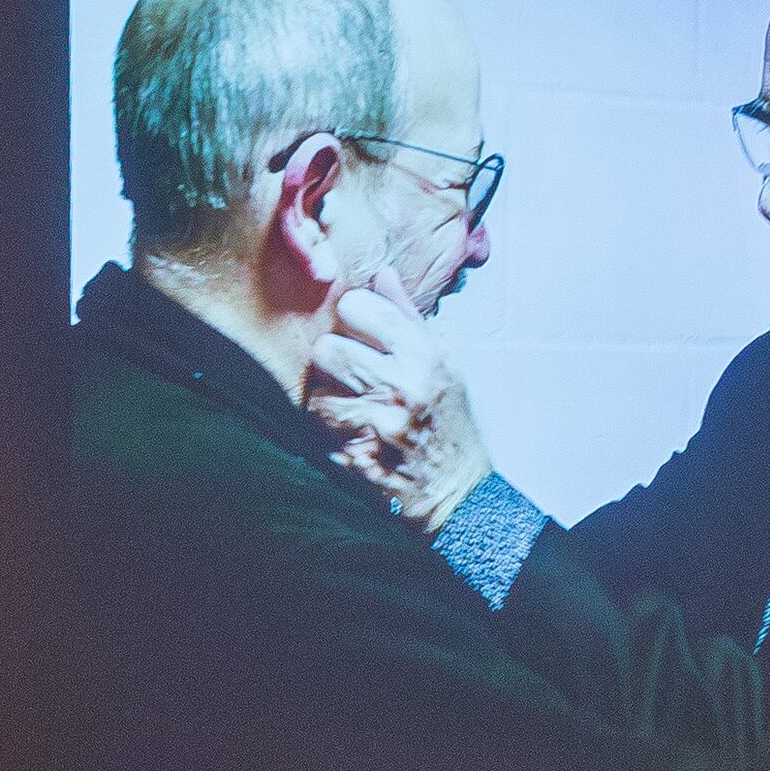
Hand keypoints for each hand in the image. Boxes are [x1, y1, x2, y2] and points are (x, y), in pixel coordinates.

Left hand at [307, 283, 495, 533]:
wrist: (455, 495)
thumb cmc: (450, 424)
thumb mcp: (444, 364)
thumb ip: (407, 318)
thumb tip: (381, 275)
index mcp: (424, 355)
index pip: (357, 305)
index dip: (353, 317)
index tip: (360, 330)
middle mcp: (398, 385)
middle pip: (326, 347)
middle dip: (333, 358)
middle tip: (350, 373)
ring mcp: (372, 422)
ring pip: (314, 386)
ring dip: (326, 394)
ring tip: (352, 405)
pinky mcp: (350, 453)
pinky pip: (314, 424)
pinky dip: (324, 425)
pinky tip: (349, 430)